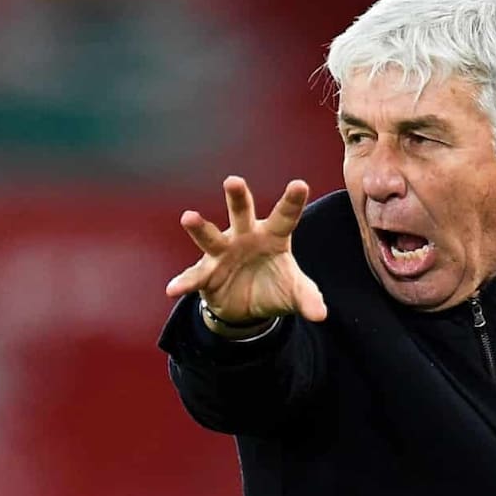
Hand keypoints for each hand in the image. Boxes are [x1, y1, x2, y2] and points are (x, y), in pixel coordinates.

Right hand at [165, 176, 327, 323]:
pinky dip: (184, 283)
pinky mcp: (205, 274)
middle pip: (242, 213)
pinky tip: (174, 289)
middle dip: (237, 197)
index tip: (300, 184)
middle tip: (234, 181)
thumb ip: (308, 298)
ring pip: (211, 236)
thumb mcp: (295, 293)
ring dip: (200, 228)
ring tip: (188, 217)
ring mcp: (222, 253)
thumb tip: (321, 315)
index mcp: (272, 236)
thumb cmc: (274, 286)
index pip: (285, 217)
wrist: (247, 307)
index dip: (292, 201)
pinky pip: (194, 277)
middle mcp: (245, 237)